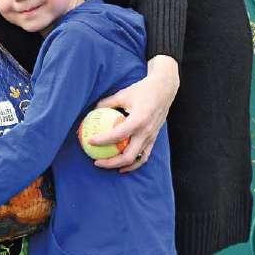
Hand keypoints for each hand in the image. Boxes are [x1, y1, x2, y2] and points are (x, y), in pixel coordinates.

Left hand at [87, 55, 179, 172]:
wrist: (164, 89)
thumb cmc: (142, 90)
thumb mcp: (122, 94)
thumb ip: (107, 103)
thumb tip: (92, 111)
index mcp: (138, 120)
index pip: (118, 135)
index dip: (103, 140)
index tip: (90, 141)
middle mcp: (146, 132)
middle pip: (128, 156)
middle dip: (111, 162)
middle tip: (96, 161)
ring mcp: (152, 137)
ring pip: (137, 159)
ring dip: (121, 165)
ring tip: (107, 165)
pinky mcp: (154, 139)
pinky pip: (144, 156)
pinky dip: (133, 163)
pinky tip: (122, 165)